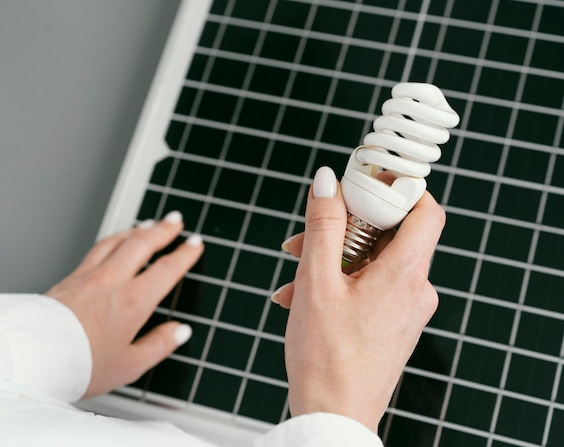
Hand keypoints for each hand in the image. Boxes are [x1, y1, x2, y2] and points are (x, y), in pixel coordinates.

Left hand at [46, 211, 202, 398]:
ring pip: (118, 241)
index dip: (184, 254)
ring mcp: (88, 276)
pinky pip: (97, 248)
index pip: (166, 269)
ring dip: (138, 229)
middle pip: (142, 243)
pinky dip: (114, 238)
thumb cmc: (78, 365)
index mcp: (133, 302)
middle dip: (163, 229)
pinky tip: (114, 241)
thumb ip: (159, 345)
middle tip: (175, 221)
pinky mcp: (69, 278)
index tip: (194, 244)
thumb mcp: (130, 365)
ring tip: (149, 225)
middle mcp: (111, 281)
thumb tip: (179, 332)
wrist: (32, 358)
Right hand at [274, 167, 443, 432]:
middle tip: (308, 235)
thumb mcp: (317, 281)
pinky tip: (304, 296)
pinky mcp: (394, 323)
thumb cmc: (326, 359)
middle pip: (390, 234)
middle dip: (345, 228)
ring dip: (334, 258)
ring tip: (296, 274)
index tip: (362, 183)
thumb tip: (327, 181)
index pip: (425, 210)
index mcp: (404, 275)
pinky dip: (341, 282)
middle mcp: (415, 290)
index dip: (397, 188)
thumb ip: (324, 225)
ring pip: (374, 261)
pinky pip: (371, 286)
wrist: (334, 416)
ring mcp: (406, 309)